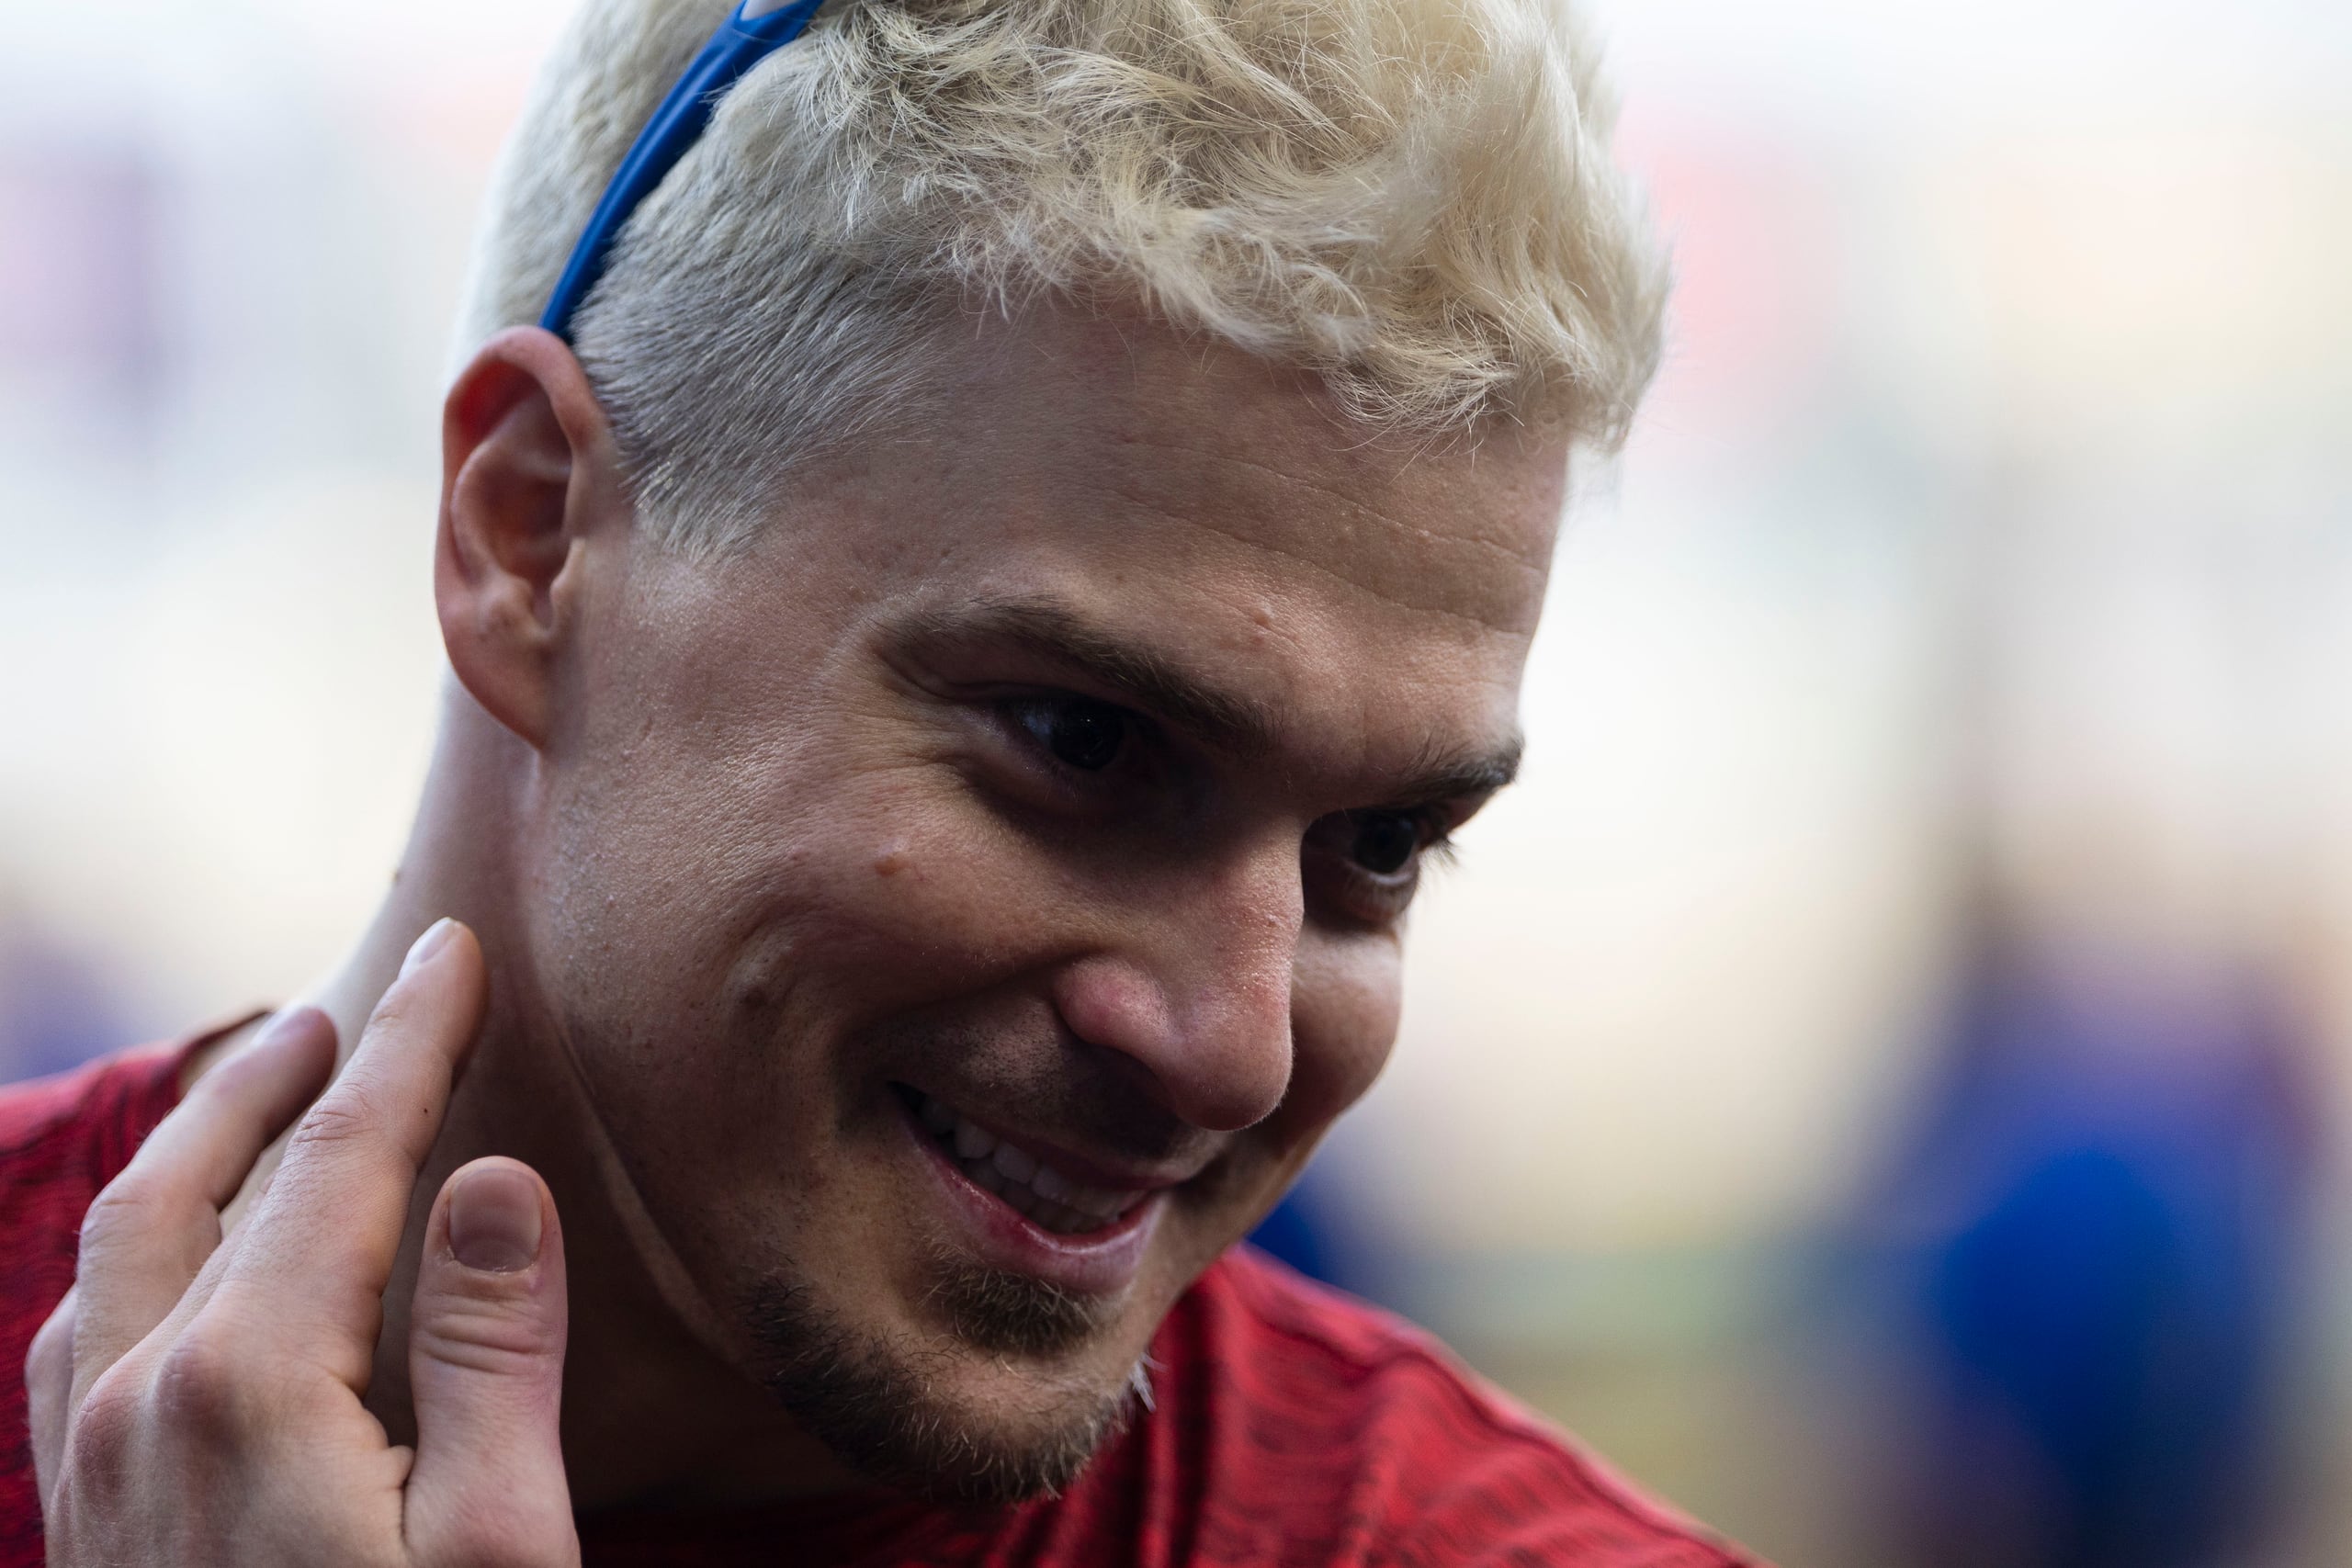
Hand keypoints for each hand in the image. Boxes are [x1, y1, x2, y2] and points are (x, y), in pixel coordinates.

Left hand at [25, 920, 578, 1566]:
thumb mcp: (499, 1545)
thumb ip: (491, 1356)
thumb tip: (492, 1176)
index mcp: (253, 1387)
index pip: (346, 1157)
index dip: (409, 1041)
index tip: (453, 952)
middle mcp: (142, 1405)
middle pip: (219, 1175)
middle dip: (297, 1070)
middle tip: (362, 998)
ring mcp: (91, 1467)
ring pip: (126, 1242)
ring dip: (201, 1141)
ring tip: (269, 1086)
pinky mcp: (79, 1527)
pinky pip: (82, 1333)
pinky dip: (139, 1244)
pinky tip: (180, 1253)